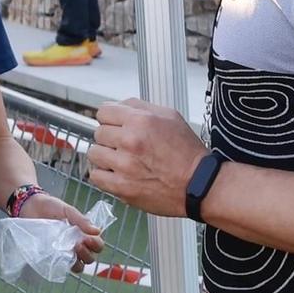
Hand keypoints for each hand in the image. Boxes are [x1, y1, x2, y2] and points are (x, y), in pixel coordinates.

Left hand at [20, 192, 104, 267]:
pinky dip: (64, 266)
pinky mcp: (52, 257)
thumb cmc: (51, 207)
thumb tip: (97, 231)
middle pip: (89, 258)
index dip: (96, 245)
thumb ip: (82, 220)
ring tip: (71, 250)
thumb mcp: (68, 211)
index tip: (90, 239)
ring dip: (78, 262)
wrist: (31, 207)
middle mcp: (76, 246)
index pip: (97, 245)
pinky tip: (59, 257)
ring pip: (78, 266)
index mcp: (83, 235)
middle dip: (87, 254)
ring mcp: (64, 253)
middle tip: (79, 244)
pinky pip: (61, 267)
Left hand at [88, 98, 207, 218]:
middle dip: (110, 137)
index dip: (110, 118)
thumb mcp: (170, 116)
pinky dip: (103, 174)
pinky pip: (95, 176)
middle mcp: (129, 141)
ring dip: (105, 156)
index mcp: (140, 121)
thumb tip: (117, 105)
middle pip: (99, 132)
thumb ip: (139, 107)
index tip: (115, 125)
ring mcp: (123, 165)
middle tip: (125, 145)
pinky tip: (117, 173)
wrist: (198, 184)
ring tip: (121, 160)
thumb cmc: (187, 152)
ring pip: (94, 153)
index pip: (103, 112)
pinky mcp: (121, 186)